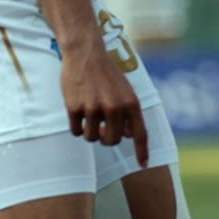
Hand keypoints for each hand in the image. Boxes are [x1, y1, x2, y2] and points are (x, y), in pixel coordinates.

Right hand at [60, 38, 148, 167]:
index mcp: (131, 102)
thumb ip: (129, 113)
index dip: (142, 151)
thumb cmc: (106, 73)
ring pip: (92, 138)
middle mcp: (114, 107)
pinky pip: (76, 131)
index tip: (143, 165)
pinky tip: (77, 110)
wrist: (84, 53)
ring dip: (90, 132)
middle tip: (102, 128)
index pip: (140, 133)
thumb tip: (128, 135)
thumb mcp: (125, 90)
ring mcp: (93, 108)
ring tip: (88, 117)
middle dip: (106, 139)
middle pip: (112, 141)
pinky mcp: (74, 107)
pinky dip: (76, 126)